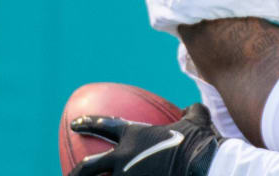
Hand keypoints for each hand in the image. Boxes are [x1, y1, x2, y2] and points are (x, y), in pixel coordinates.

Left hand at [69, 103, 220, 175]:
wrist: (204, 167)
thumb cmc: (200, 143)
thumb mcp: (197, 120)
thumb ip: (191, 111)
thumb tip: (191, 108)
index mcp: (134, 137)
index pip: (105, 126)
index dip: (88, 123)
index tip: (75, 124)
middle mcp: (123, 159)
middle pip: (89, 167)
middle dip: (77, 173)